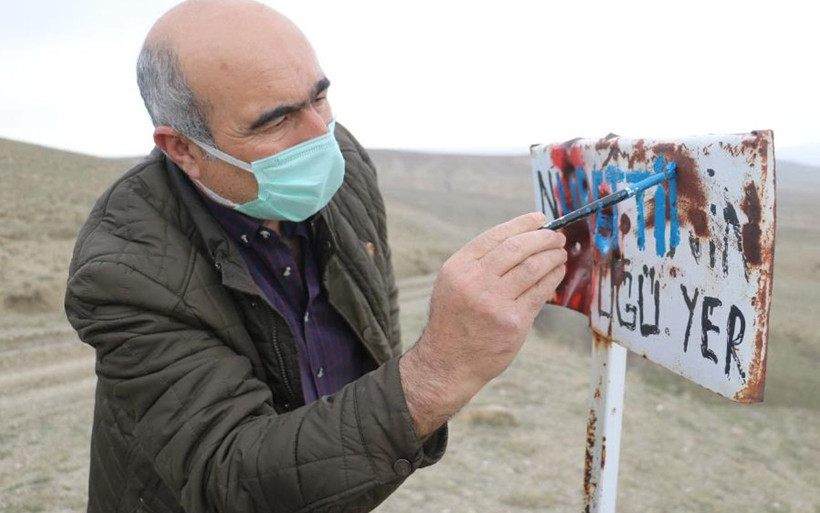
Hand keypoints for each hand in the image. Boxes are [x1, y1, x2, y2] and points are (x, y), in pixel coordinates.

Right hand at [400, 212, 566, 436]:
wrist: (449, 362)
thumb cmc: (455, 320)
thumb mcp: (453, 283)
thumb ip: (480, 262)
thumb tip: (521, 238)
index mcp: (458, 268)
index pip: (496, 236)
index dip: (522, 224)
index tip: (540, 219)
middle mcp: (474, 282)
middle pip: (518, 248)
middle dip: (543, 238)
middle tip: (557, 237)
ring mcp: (494, 303)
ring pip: (533, 268)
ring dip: (552, 256)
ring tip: (560, 253)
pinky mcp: (513, 322)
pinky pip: (540, 292)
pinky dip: (553, 278)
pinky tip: (557, 272)